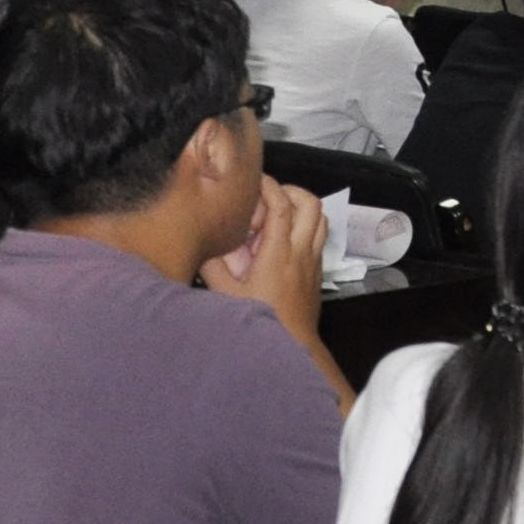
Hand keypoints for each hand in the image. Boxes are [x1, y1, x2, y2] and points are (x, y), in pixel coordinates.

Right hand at [203, 179, 326, 314]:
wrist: (292, 345)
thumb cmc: (259, 320)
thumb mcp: (226, 295)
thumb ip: (213, 266)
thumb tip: (203, 244)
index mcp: (279, 253)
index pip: (281, 206)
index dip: (270, 186)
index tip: (255, 178)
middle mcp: (301, 251)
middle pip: (311, 204)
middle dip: (291, 191)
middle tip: (268, 195)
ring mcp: (313, 260)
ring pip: (320, 218)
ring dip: (301, 207)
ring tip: (276, 212)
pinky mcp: (317, 270)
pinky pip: (319, 235)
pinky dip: (305, 225)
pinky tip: (282, 237)